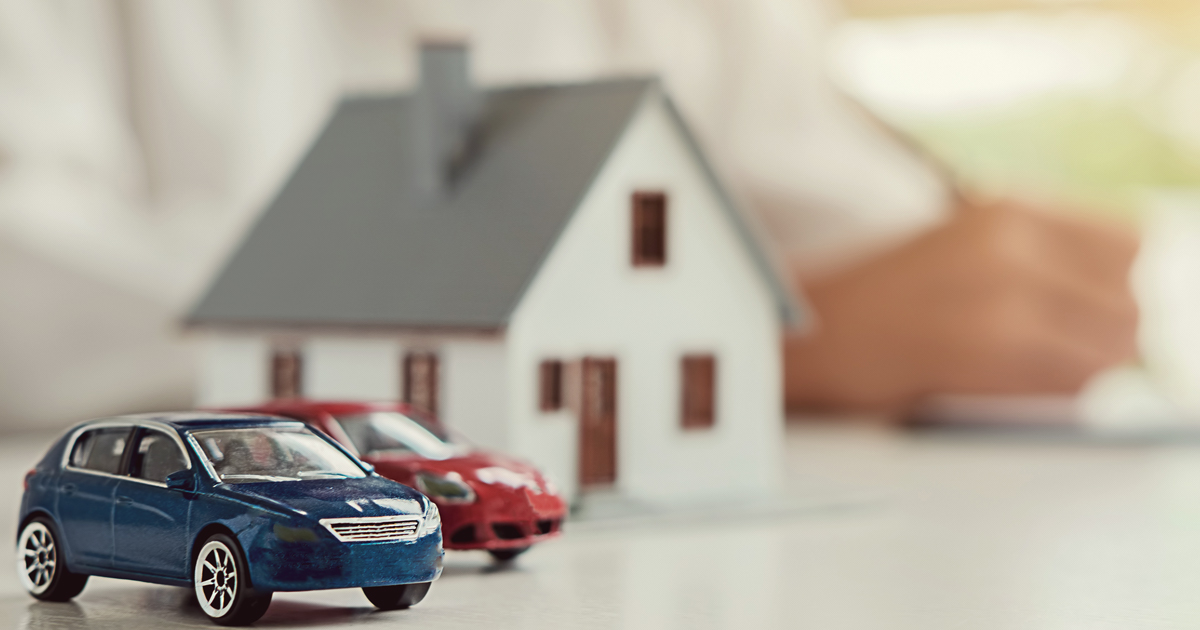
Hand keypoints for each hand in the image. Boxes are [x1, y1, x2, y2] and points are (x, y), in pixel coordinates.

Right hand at [784, 199, 1138, 413]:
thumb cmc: (880, 301)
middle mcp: (1015, 241)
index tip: (1085, 306)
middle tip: (1055, 350)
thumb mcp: (964, 247)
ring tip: (1029, 371)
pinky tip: (1008, 386)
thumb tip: (1120, 296)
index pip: (1131, 242)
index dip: (1114, 284)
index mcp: (1010, 209)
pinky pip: (1074, 381)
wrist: (809, 333)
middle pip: (1127, 301)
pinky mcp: (992, 345)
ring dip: (1083, 367)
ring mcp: (1006, 292)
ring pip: (1111, 346)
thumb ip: (1041, 257)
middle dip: (1105, 334)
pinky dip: (1056, 393)